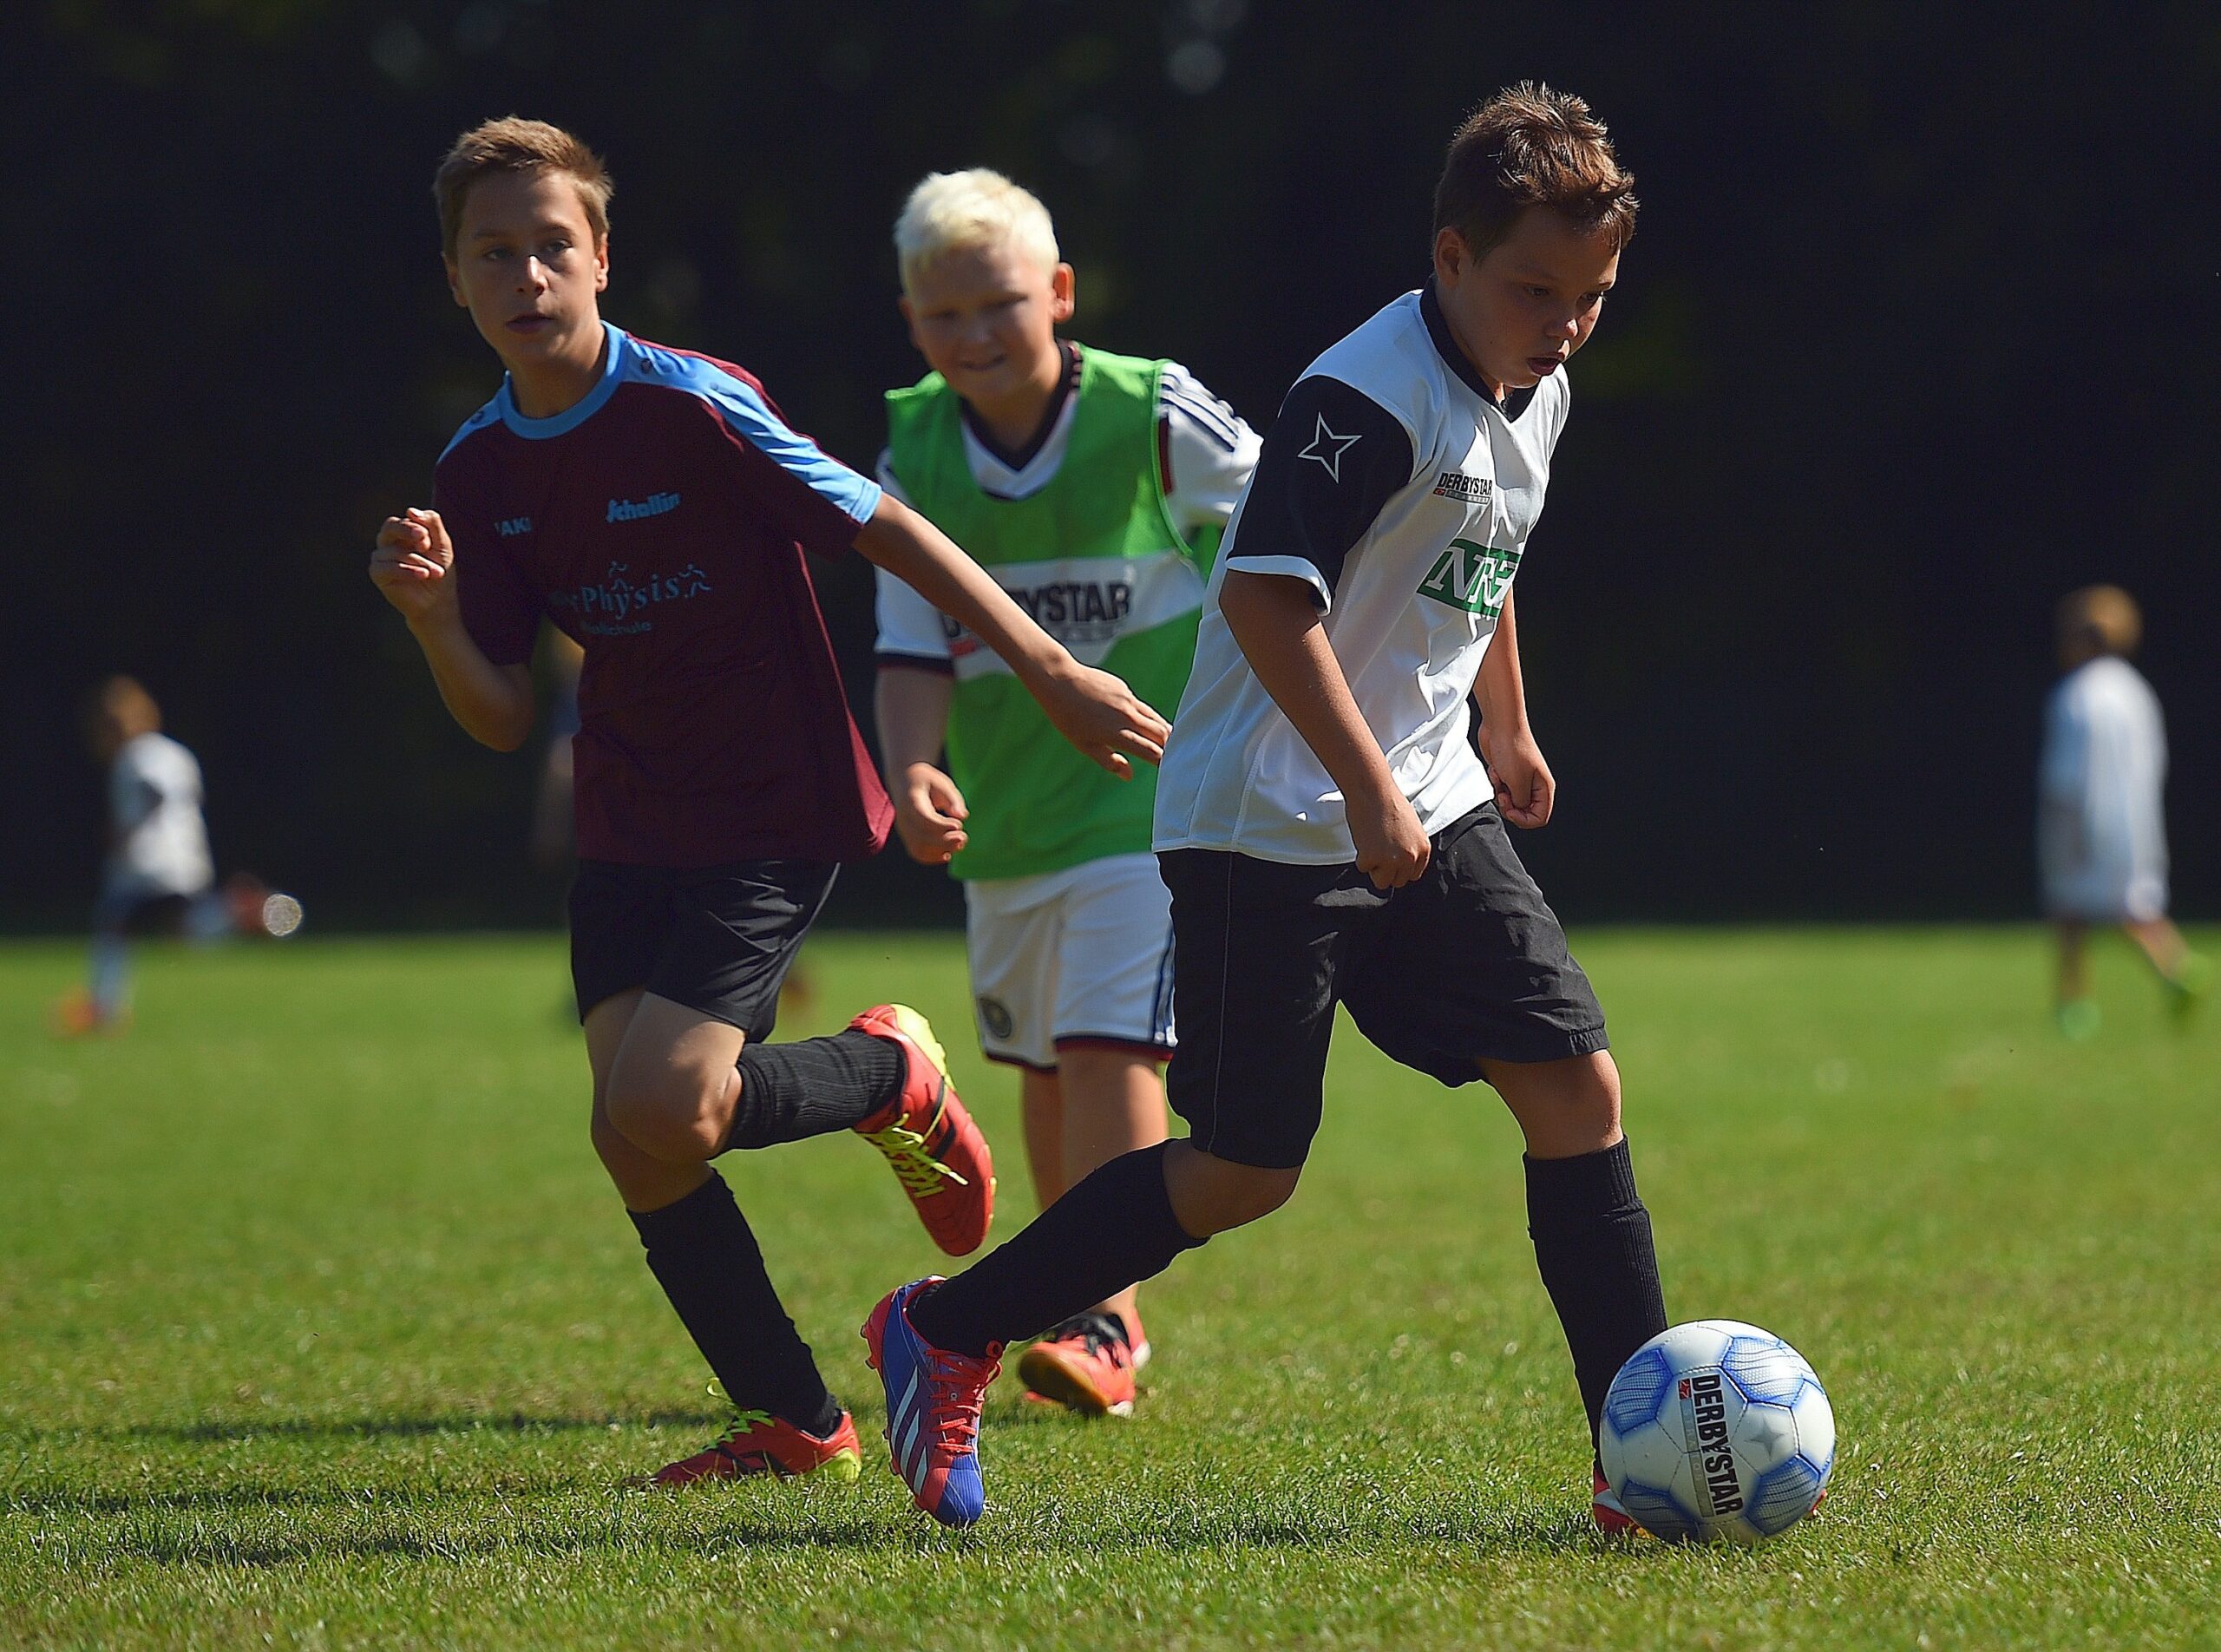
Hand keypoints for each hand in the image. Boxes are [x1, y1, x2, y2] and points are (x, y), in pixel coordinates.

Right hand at [370, 507, 457, 626]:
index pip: (404, 520)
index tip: (427, 539)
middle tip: (424, 543)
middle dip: (407, 531)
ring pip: (394, 551)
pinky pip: (386, 567)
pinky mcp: (377, 573)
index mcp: (404, 533)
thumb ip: (432, 523)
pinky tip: (422, 575)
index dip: (415, 526)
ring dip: (418, 562)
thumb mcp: (442, 545)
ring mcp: (381, 557)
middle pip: (390, 526)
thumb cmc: (440, 571)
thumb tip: (410, 511)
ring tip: (436, 573)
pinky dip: (406, 571)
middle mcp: (389, 542)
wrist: (438, 601)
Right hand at [893, 763, 968, 863]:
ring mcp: (904, 829)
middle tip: (963, 836)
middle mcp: (904, 818)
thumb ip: (952, 799)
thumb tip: (962, 816)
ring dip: (941, 850)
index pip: (923, 818)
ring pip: (919, 849)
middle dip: (945, 841)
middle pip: (921, 837)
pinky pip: (917, 853)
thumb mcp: (942, 783)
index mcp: (912, 801)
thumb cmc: (927, 781)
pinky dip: (933, 857)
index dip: (941, 826)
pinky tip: (948, 854)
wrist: (904, 781)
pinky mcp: (907, 837)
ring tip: (959, 844)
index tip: (959, 825)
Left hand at [1033, 661, 1170, 778]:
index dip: (1163, 761)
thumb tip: (1129, 776)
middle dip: (1170, 747)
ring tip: (1169, 743)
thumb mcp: (1084, 745)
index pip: (1151, 751)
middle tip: (1176, 757)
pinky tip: (1148, 725)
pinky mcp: (1125, 690)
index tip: (1169, 770)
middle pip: (1160, 734)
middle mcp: (1127, 716)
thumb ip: (1109, 761)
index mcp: (1116, 733)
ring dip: (1164, 732)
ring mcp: (1128, 701)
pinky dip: (1149, 719)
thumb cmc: (1068, 717)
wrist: (1060, 680)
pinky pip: (1143, 708)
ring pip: (1155, 719)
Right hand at [1349, 786, 1430, 889]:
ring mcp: (1392, 859)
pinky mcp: (1373, 858)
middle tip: (1378, 849)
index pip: (1413, 874)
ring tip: (1372, 846)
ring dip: (1374, 867)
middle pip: (1398, 881)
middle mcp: (1410, 857)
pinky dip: (1360, 857)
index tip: (1391, 859)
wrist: (1373, 791)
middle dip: (1386, 869)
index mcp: (1422, 849)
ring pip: (1381, 882)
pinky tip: (1364, 840)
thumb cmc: (1389, 802)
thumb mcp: (1412, 828)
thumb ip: (1410, 847)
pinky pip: (1363, 868)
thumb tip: (1402, 863)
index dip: (1399, 868)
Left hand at [1479, 722, 1554, 828]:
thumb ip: (1520, 803)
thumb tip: (1519, 810)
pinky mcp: (1507, 774)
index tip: (1511, 810)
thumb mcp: (1517, 782)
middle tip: (1503, 794)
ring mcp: (1520, 779)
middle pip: (1524, 811)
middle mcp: (1534, 785)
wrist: (1500, 727)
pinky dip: (1495, 783)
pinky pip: (1500, 789)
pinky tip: (1495, 770)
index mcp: (1544, 787)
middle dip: (1509, 806)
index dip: (1523, 819)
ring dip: (1500, 793)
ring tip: (1500, 777)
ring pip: (1510, 801)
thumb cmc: (1512, 748)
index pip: (1540, 817)